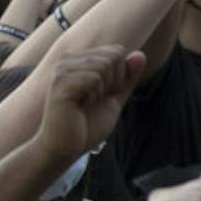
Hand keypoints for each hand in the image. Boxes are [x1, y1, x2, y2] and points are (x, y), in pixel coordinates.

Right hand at [35, 45, 144, 163]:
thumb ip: (127, 78)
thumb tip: (140, 54)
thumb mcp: (114, 99)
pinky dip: (94, 96)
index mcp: (79, 61)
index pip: (116, 51)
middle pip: (113, 55)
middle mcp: (68, 60)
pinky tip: (80, 106)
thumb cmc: (85, 126)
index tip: (101, 96)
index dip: (119, 76)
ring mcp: (62, 70)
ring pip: (105, 65)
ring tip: (86, 103)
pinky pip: (95, 78)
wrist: (64, 148)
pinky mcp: (60, 83)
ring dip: (103, 90)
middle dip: (114, 81)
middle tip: (94, 101)